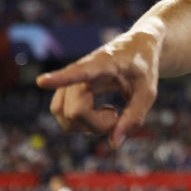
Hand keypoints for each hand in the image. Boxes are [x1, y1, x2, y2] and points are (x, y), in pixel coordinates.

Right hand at [36, 31, 160, 147]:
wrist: (138, 47)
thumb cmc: (144, 68)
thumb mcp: (148, 92)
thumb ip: (134, 117)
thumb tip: (113, 143)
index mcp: (105, 64)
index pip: (80, 72)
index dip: (61, 78)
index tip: (41, 81)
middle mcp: (81, 69)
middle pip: (74, 111)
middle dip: (96, 125)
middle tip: (118, 118)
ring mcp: (71, 79)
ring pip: (62, 114)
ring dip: (86, 125)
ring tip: (111, 115)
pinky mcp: (68, 88)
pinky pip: (62, 113)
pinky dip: (80, 122)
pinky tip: (101, 114)